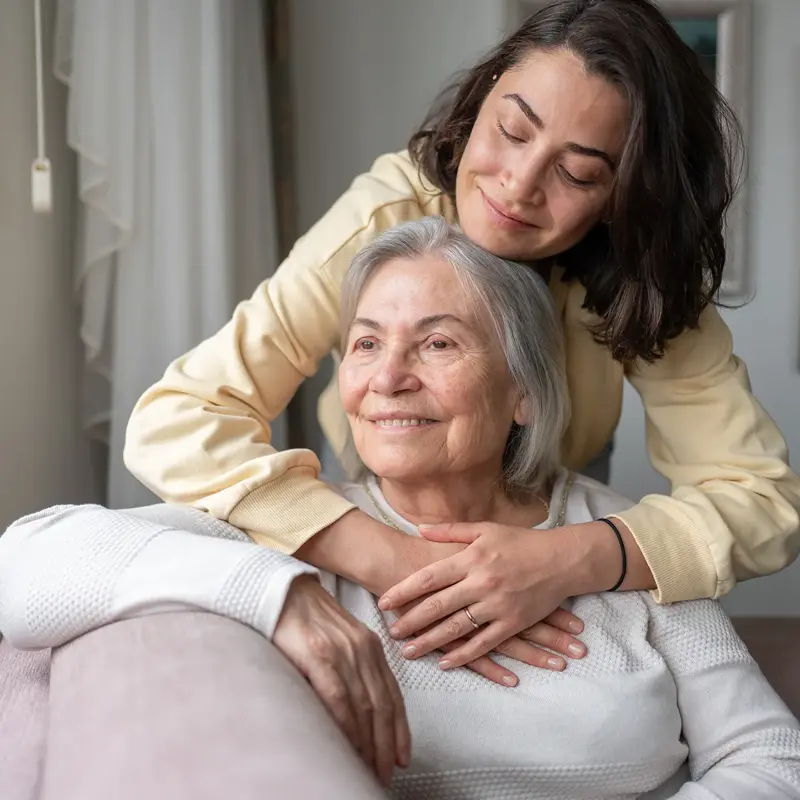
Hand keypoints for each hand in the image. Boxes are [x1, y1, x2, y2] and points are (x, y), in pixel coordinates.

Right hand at [273, 576, 409, 785]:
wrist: (280, 590)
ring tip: (368, 769)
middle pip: (382, 705)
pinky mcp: (318, 654)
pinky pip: (338, 697)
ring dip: (368, 743)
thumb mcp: (339, 639)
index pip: (392, 693)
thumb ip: (352, 666)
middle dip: (386, 745)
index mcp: (369, 645)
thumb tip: (359, 708)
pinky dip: (346, 725)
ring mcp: (342, 651)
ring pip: (363, 706)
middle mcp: (362, 648)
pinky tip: (347, 746)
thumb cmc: (305, 618)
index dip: (400, 728)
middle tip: (386, 774)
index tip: (402, 756)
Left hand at [379, 522, 586, 670]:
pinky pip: (484, 644)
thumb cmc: (521, 541)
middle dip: (410, 621)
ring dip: (429, 642)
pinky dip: (463, 655)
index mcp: (471, 558)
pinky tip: (444, 662)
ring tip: (408, 651)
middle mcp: (481, 583)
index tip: (384, 602)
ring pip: (456, 628)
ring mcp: (497, 605)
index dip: (404, 591)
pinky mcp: (513, 623)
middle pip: (437, 606)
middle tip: (390, 632)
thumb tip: (419, 529)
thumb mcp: (485, 529)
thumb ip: (450, 531)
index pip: (429, 577)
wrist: (561, 560)